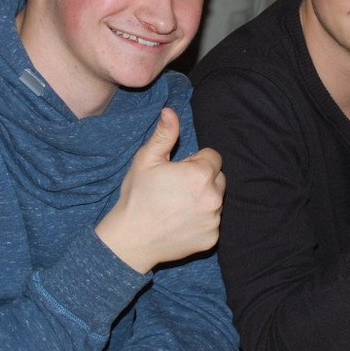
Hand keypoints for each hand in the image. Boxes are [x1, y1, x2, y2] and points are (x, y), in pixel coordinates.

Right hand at [95, 108, 224, 273]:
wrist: (131, 239)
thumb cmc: (137, 196)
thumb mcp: (146, 160)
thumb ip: (164, 134)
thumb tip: (170, 111)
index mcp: (201, 174)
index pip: (213, 157)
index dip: (193, 161)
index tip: (176, 172)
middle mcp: (214, 198)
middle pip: (218, 178)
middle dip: (202, 179)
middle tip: (176, 188)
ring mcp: (214, 220)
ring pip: (216, 200)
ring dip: (203, 199)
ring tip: (176, 206)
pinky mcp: (211, 239)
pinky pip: (212, 222)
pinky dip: (201, 220)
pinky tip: (180, 222)